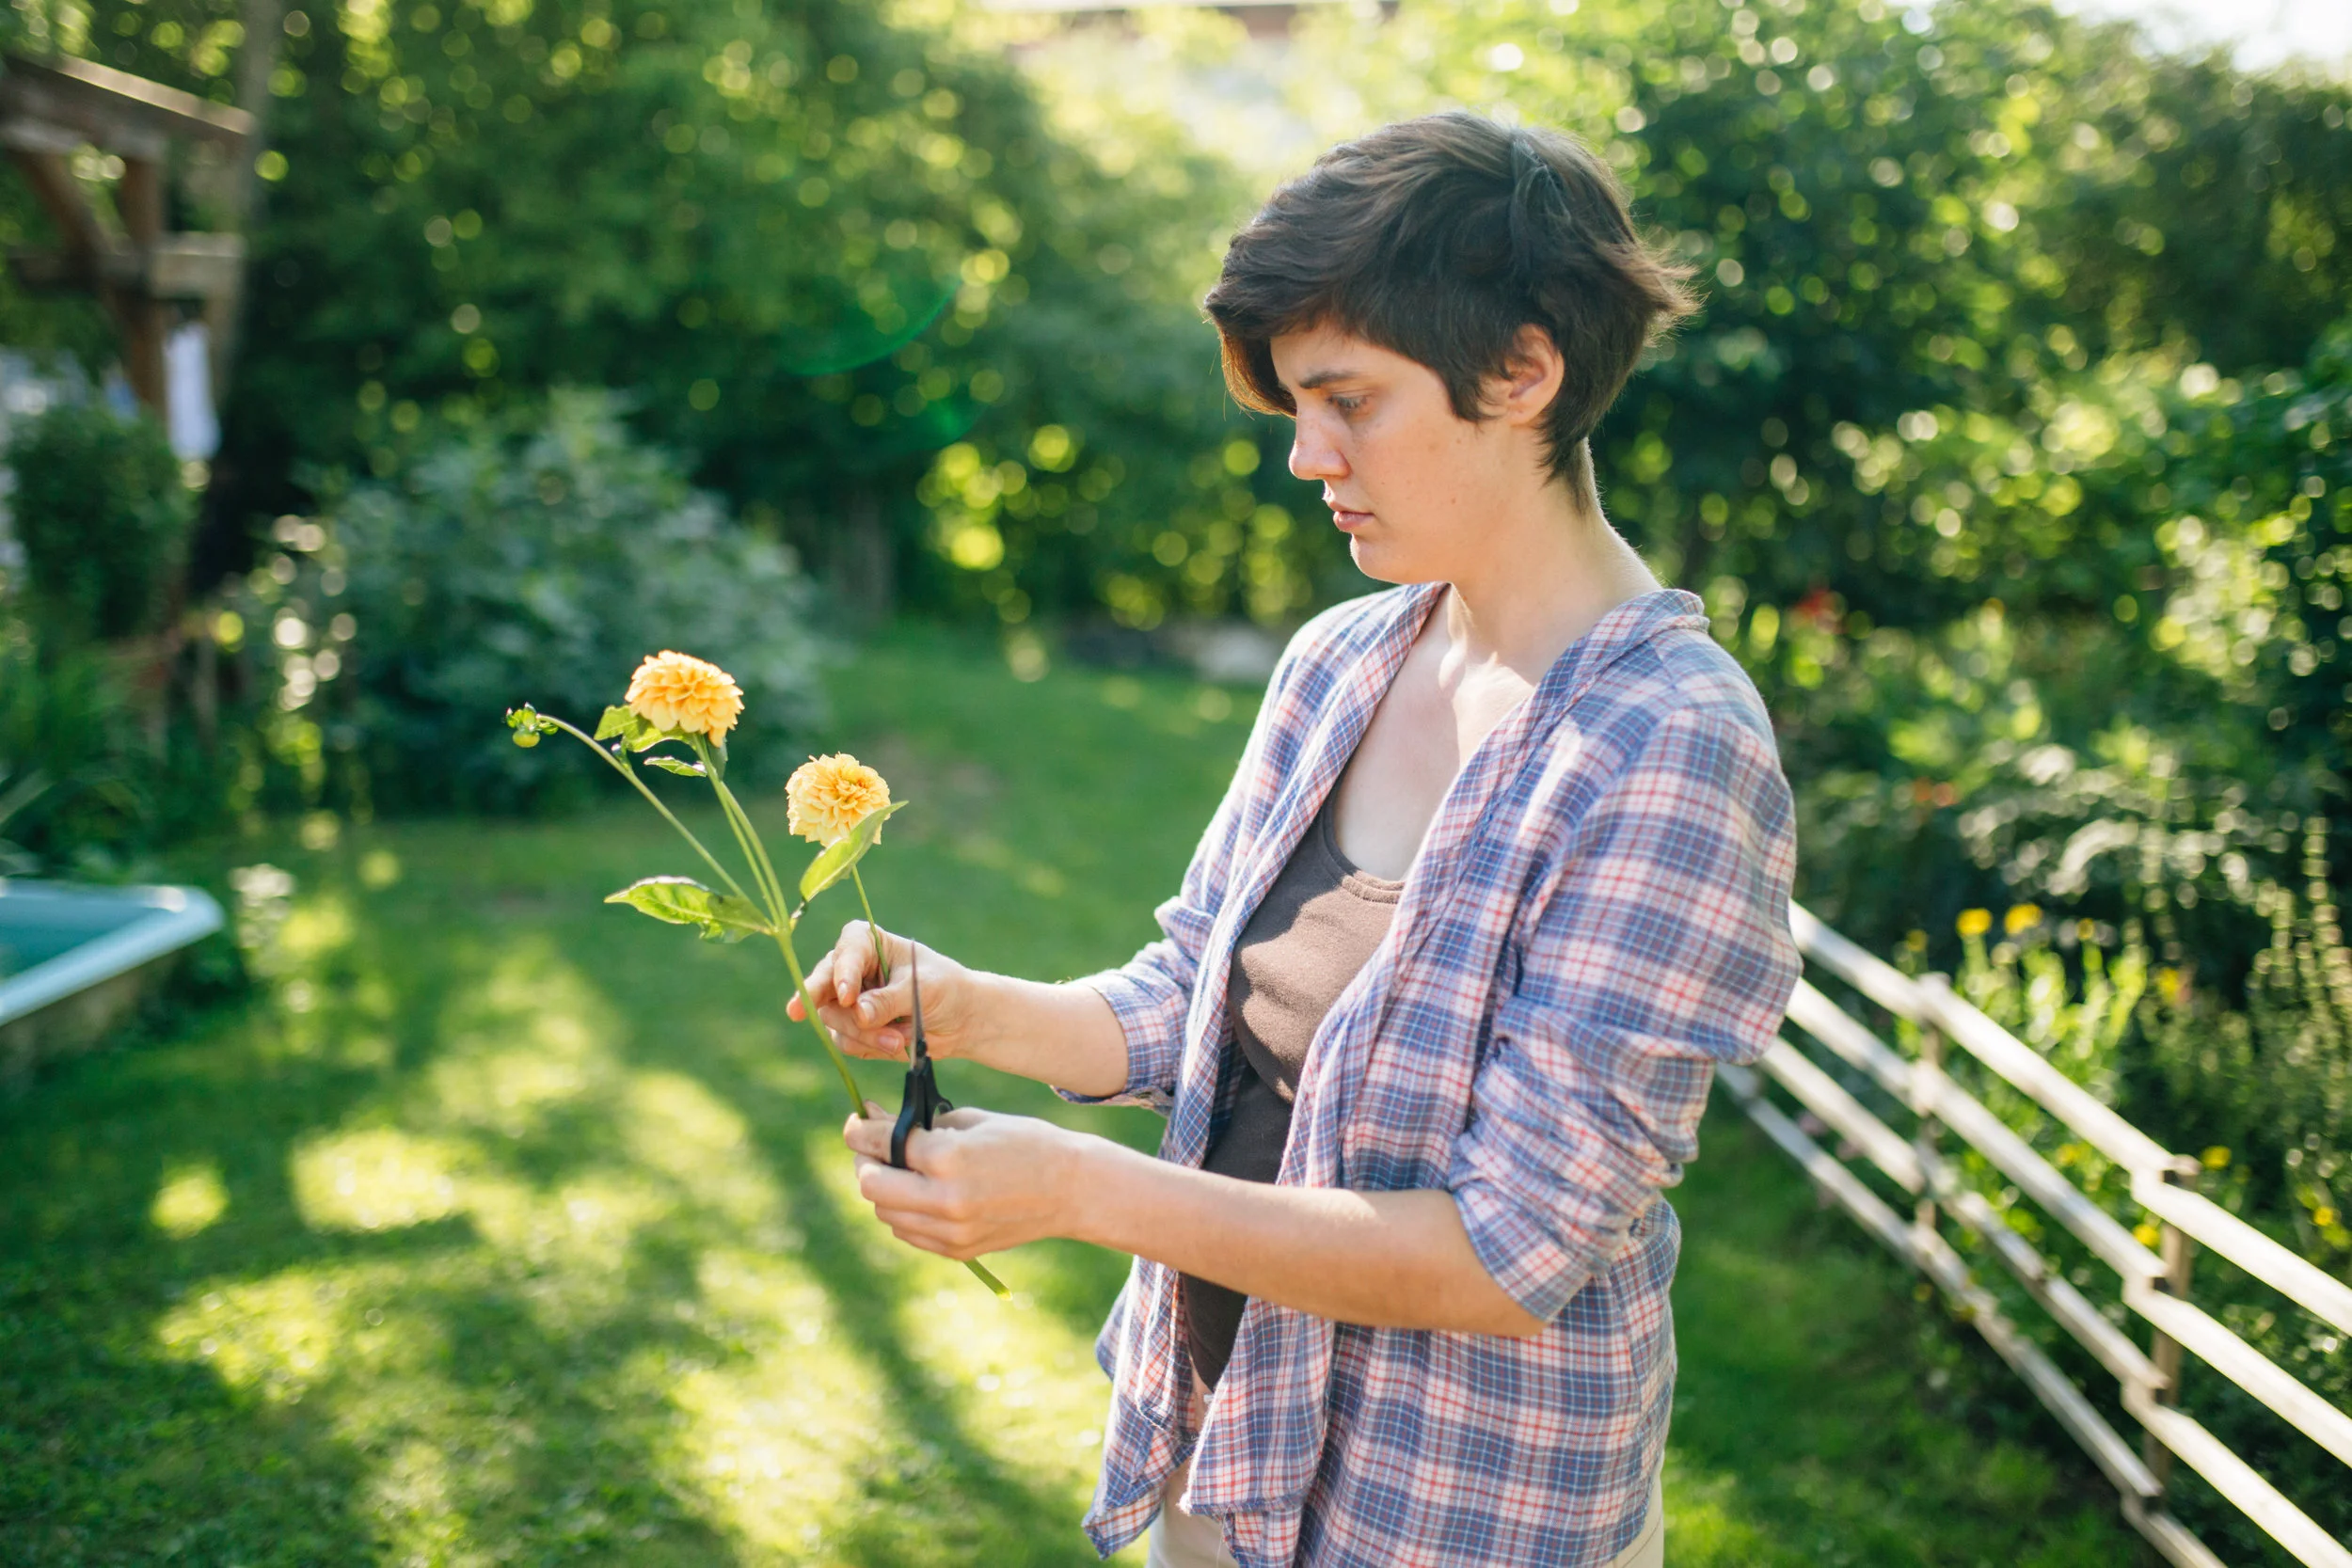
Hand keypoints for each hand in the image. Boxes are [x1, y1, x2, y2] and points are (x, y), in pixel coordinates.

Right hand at [788, 921, 990, 1061]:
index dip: (843, 972)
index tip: (849, 997)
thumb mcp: (920, 989)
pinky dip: (870, 1047)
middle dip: (839, 1010)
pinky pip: (846, 1042)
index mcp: (868, 943)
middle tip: (823, 1017)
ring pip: (834, 1019)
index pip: (847, 950)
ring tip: (899, 1040)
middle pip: (825, 987)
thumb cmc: (944, 988)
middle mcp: (850, 969)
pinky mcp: (851, 1029)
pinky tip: (895, 1044)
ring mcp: (846, 1001)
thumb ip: (888, 1000)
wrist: (959, 1019)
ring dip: (865, 1034)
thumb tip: (858, 1013)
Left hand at [843, 1102, 1092, 1260]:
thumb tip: (874, 1121)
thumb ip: (921, 1125)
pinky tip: (918, 1194)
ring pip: (886, 1214)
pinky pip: (909, 1233)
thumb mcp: (972, 1120)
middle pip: (871, 1186)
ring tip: (897, 1170)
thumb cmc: (1025, 1143)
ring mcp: (951, 1231)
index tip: (854, 1123)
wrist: (1071, 1189)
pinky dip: (903, 1213)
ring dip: (883, 1190)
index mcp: (949, 1158)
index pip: (882, 1144)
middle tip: (870, 1148)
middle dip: (864, 1162)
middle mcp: (945, 1200)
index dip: (859, 1131)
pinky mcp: (958, 1251)